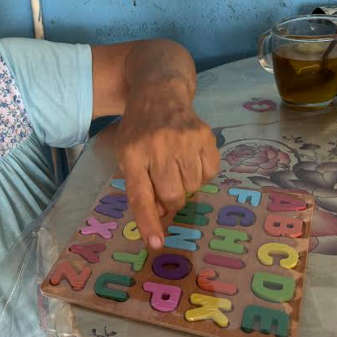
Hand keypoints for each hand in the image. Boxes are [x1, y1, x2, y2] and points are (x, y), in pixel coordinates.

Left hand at [115, 81, 219, 248]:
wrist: (159, 92)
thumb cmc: (139, 130)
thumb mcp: (126, 154)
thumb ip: (139, 186)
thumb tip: (162, 217)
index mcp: (132, 154)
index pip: (140, 195)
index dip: (148, 222)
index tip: (156, 244)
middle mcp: (157, 146)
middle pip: (172, 196)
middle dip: (171, 201)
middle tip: (166, 188)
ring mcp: (184, 139)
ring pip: (193, 187)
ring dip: (186, 185)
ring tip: (176, 165)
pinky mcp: (205, 135)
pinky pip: (210, 174)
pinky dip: (201, 173)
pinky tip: (190, 157)